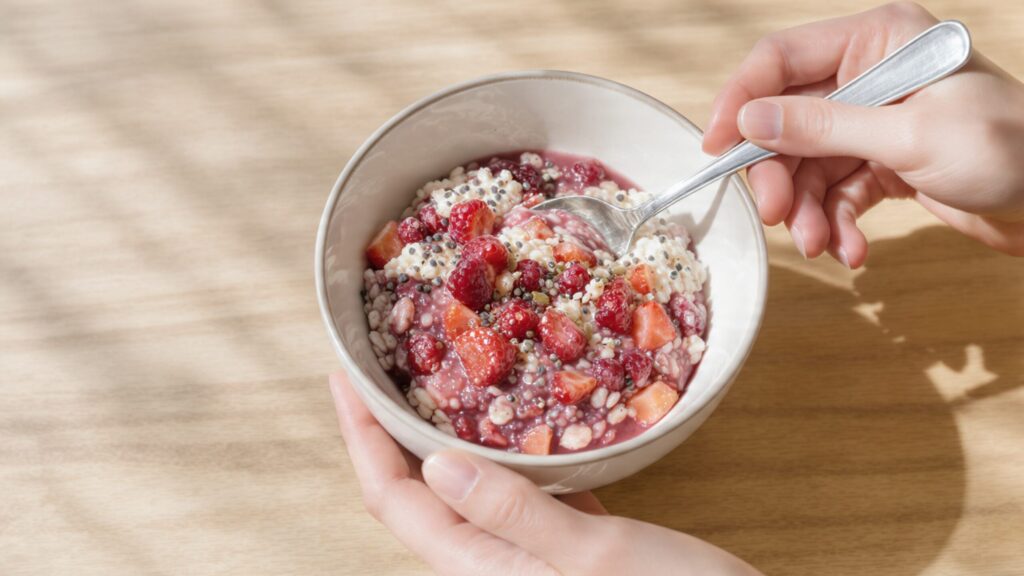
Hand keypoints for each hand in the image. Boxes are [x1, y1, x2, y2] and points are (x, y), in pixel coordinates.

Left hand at [328, 371, 761, 575]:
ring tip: (430, 380)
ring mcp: (530, 557)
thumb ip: (514, 514)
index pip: (395, 500)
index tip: (344, 377)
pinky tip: (512, 417)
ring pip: (464, 490)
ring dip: (440, 436)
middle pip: (417, 496)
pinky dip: (503, 451)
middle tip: (379, 369)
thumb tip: (437, 466)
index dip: (362, 438)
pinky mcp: (570, 543)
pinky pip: (518, 492)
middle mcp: (494, 566)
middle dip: (388, 433)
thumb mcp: (595, 558)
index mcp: (483, 572)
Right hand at [703, 1, 1023, 266]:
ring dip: (807, 210)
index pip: (781, 59)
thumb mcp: (908, 136)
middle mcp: (869, 75)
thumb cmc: (1007, 148)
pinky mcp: (882, 161)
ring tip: (821, 244)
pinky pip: (836, 190)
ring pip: (808, 164)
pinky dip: (836, 222)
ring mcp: (874, 120)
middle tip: (778, 216)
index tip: (717, 148)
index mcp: (877, 40)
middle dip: (780, 175)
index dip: (741, 101)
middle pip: (787, 121)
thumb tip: (749, 122)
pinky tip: (852, 250)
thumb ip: (823, 127)